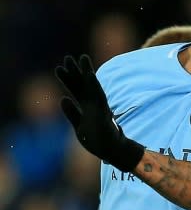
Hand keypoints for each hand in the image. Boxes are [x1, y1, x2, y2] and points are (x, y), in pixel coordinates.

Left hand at [55, 55, 144, 171]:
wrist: (112, 151)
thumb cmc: (98, 141)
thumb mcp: (79, 127)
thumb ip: (72, 113)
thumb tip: (63, 99)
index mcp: (87, 108)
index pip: (76, 90)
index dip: (68, 79)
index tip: (59, 68)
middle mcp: (93, 104)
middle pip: (82, 85)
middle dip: (75, 71)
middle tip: (68, 58)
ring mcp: (99, 106)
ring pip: (91, 86)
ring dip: (86, 72)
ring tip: (81, 58)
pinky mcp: (104, 111)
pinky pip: (98, 95)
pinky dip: (93, 84)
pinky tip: (89, 74)